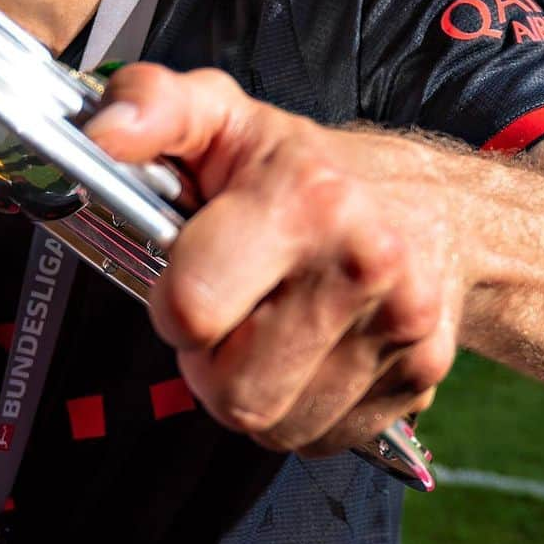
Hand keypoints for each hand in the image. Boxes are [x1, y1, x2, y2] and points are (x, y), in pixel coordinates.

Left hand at [85, 64, 463, 456]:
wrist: (440, 205)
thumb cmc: (310, 166)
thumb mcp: (222, 113)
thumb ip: (151, 105)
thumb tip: (104, 132)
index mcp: (306, 200)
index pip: (192, 309)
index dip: (172, 302)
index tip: (188, 275)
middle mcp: (363, 266)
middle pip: (232, 391)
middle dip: (208, 360)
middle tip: (227, 308)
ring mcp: (400, 329)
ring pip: (274, 425)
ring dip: (253, 388)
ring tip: (267, 326)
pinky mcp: (422, 378)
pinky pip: (322, 439)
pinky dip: (301, 409)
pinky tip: (309, 351)